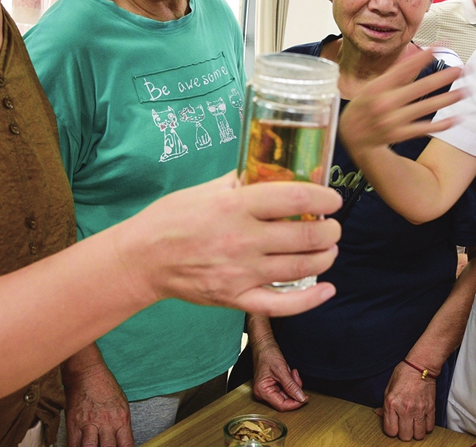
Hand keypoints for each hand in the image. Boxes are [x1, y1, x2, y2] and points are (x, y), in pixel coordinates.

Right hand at [62, 357, 131, 446]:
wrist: (87, 373)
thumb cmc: (105, 386)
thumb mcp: (122, 404)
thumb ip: (121, 424)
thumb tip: (122, 440)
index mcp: (121, 419)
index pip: (127, 445)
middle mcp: (106, 423)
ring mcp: (89, 424)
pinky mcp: (73, 424)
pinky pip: (73, 445)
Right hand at [113, 173, 342, 315]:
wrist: (142, 259)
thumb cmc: (172, 218)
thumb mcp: (207, 188)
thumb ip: (243, 180)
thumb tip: (276, 170)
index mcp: (235, 206)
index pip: (294, 198)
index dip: (323, 197)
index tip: (333, 198)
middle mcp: (242, 239)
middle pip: (305, 236)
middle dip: (330, 230)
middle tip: (332, 226)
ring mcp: (240, 272)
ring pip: (301, 267)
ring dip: (325, 256)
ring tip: (329, 248)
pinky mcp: (236, 297)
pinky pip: (281, 304)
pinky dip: (310, 300)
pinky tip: (327, 289)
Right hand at [250, 338, 307, 410]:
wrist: (264, 344)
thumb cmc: (267, 354)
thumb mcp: (281, 370)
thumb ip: (291, 386)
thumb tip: (300, 398)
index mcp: (262, 391)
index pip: (281, 405)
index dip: (295, 403)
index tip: (304, 398)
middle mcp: (263, 393)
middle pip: (285, 400)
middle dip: (294, 389)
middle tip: (296, 376)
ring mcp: (268, 389)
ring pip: (287, 393)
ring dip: (293, 383)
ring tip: (291, 372)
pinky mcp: (272, 385)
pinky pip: (285, 388)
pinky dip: (290, 381)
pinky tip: (289, 372)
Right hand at [338, 48, 462, 159]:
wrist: (351, 137)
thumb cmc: (364, 107)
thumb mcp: (373, 87)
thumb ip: (395, 76)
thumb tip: (420, 59)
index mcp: (378, 87)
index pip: (404, 68)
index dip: (423, 57)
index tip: (440, 47)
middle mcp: (385, 102)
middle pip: (419, 87)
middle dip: (443, 78)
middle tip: (461, 69)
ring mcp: (392, 120)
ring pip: (425, 108)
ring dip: (447, 99)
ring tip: (465, 91)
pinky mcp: (399, 135)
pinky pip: (423, 129)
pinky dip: (439, 125)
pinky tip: (455, 119)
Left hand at [376, 361, 436, 440]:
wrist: (421, 366)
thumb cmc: (403, 374)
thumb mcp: (388, 388)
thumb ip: (384, 405)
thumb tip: (379, 414)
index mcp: (392, 404)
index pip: (390, 431)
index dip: (392, 430)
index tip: (394, 425)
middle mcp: (405, 409)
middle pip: (405, 436)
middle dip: (404, 433)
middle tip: (404, 426)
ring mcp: (419, 410)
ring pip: (418, 435)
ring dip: (416, 432)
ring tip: (414, 425)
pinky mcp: (430, 408)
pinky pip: (429, 427)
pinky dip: (426, 427)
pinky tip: (422, 421)